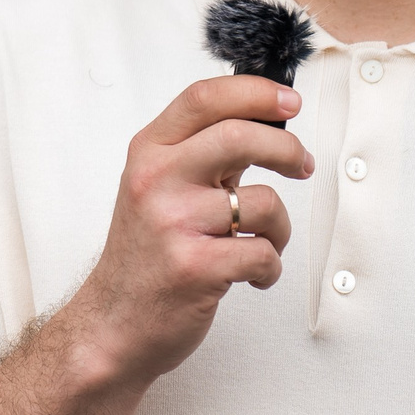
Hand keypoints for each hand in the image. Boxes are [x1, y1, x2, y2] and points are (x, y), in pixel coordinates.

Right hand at [65, 75, 311, 383]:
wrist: (113, 323)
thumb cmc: (144, 255)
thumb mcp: (157, 189)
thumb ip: (200, 155)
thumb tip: (264, 123)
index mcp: (148, 153)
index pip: (204, 99)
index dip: (255, 92)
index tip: (289, 102)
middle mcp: (155, 181)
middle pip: (238, 136)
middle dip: (286, 149)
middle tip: (302, 165)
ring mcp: (173, 224)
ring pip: (263, 204)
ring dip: (279, 228)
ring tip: (262, 244)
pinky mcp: (195, 267)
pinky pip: (263, 254)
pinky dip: (269, 269)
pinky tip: (250, 275)